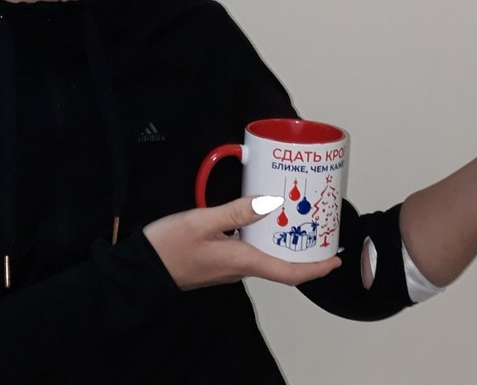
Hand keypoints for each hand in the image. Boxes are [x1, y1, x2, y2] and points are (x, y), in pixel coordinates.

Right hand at [143, 196, 341, 290]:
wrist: (141, 269)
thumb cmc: (169, 247)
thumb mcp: (202, 222)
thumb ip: (236, 211)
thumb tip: (270, 204)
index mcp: (243, 261)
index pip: (289, 273)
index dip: (315, 269)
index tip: (335, 260)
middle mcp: (240, 269)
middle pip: (280, 265)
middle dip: (302, 250)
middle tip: (316, 227)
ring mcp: (228, 267)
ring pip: (264, 257)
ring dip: (281, 242)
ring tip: (292, 218)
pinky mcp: (217, 262)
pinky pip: (248, 252)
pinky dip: (260, 238)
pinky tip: (258, 219)